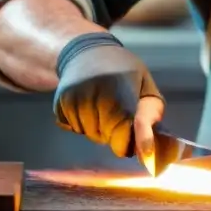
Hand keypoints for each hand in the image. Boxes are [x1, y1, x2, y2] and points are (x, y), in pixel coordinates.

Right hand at [52, 35, 163, 162]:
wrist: (87, 52)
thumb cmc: (122, 70)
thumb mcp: (144, 83)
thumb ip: (151, 111)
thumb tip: (151, 141)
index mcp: (120, 88)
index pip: (127, 125)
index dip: (138, 142)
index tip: (147, 158)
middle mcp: (94, 94)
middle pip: (108, 136)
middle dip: (117, 133)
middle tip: (120, 111)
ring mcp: (74, 100)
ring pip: (91, 136)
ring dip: (100, 129)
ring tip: (103, 105)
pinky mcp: (59, 105)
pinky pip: (74, 130)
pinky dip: (83, 124)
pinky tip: (87, 105)